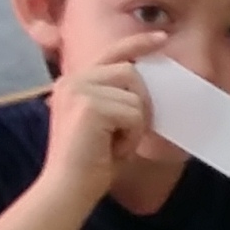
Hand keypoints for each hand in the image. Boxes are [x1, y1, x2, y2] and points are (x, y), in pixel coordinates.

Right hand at [40, 32, 161, 201]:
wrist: (67, 190)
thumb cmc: (90, 164)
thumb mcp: (108, 124)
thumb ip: (121, 99)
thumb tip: (151, 84)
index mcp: (74, 82)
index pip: (111, 53)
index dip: (138, 43)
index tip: (162, 39)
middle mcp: (72, 81)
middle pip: (130, 72)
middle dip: (140, 103)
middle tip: (127, 134)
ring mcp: (79, 90)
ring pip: (135, 94)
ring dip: (134, 124)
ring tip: (114, 144)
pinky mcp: (89, 106)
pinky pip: (133, 113)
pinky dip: (131, 136)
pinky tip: (112, 150)